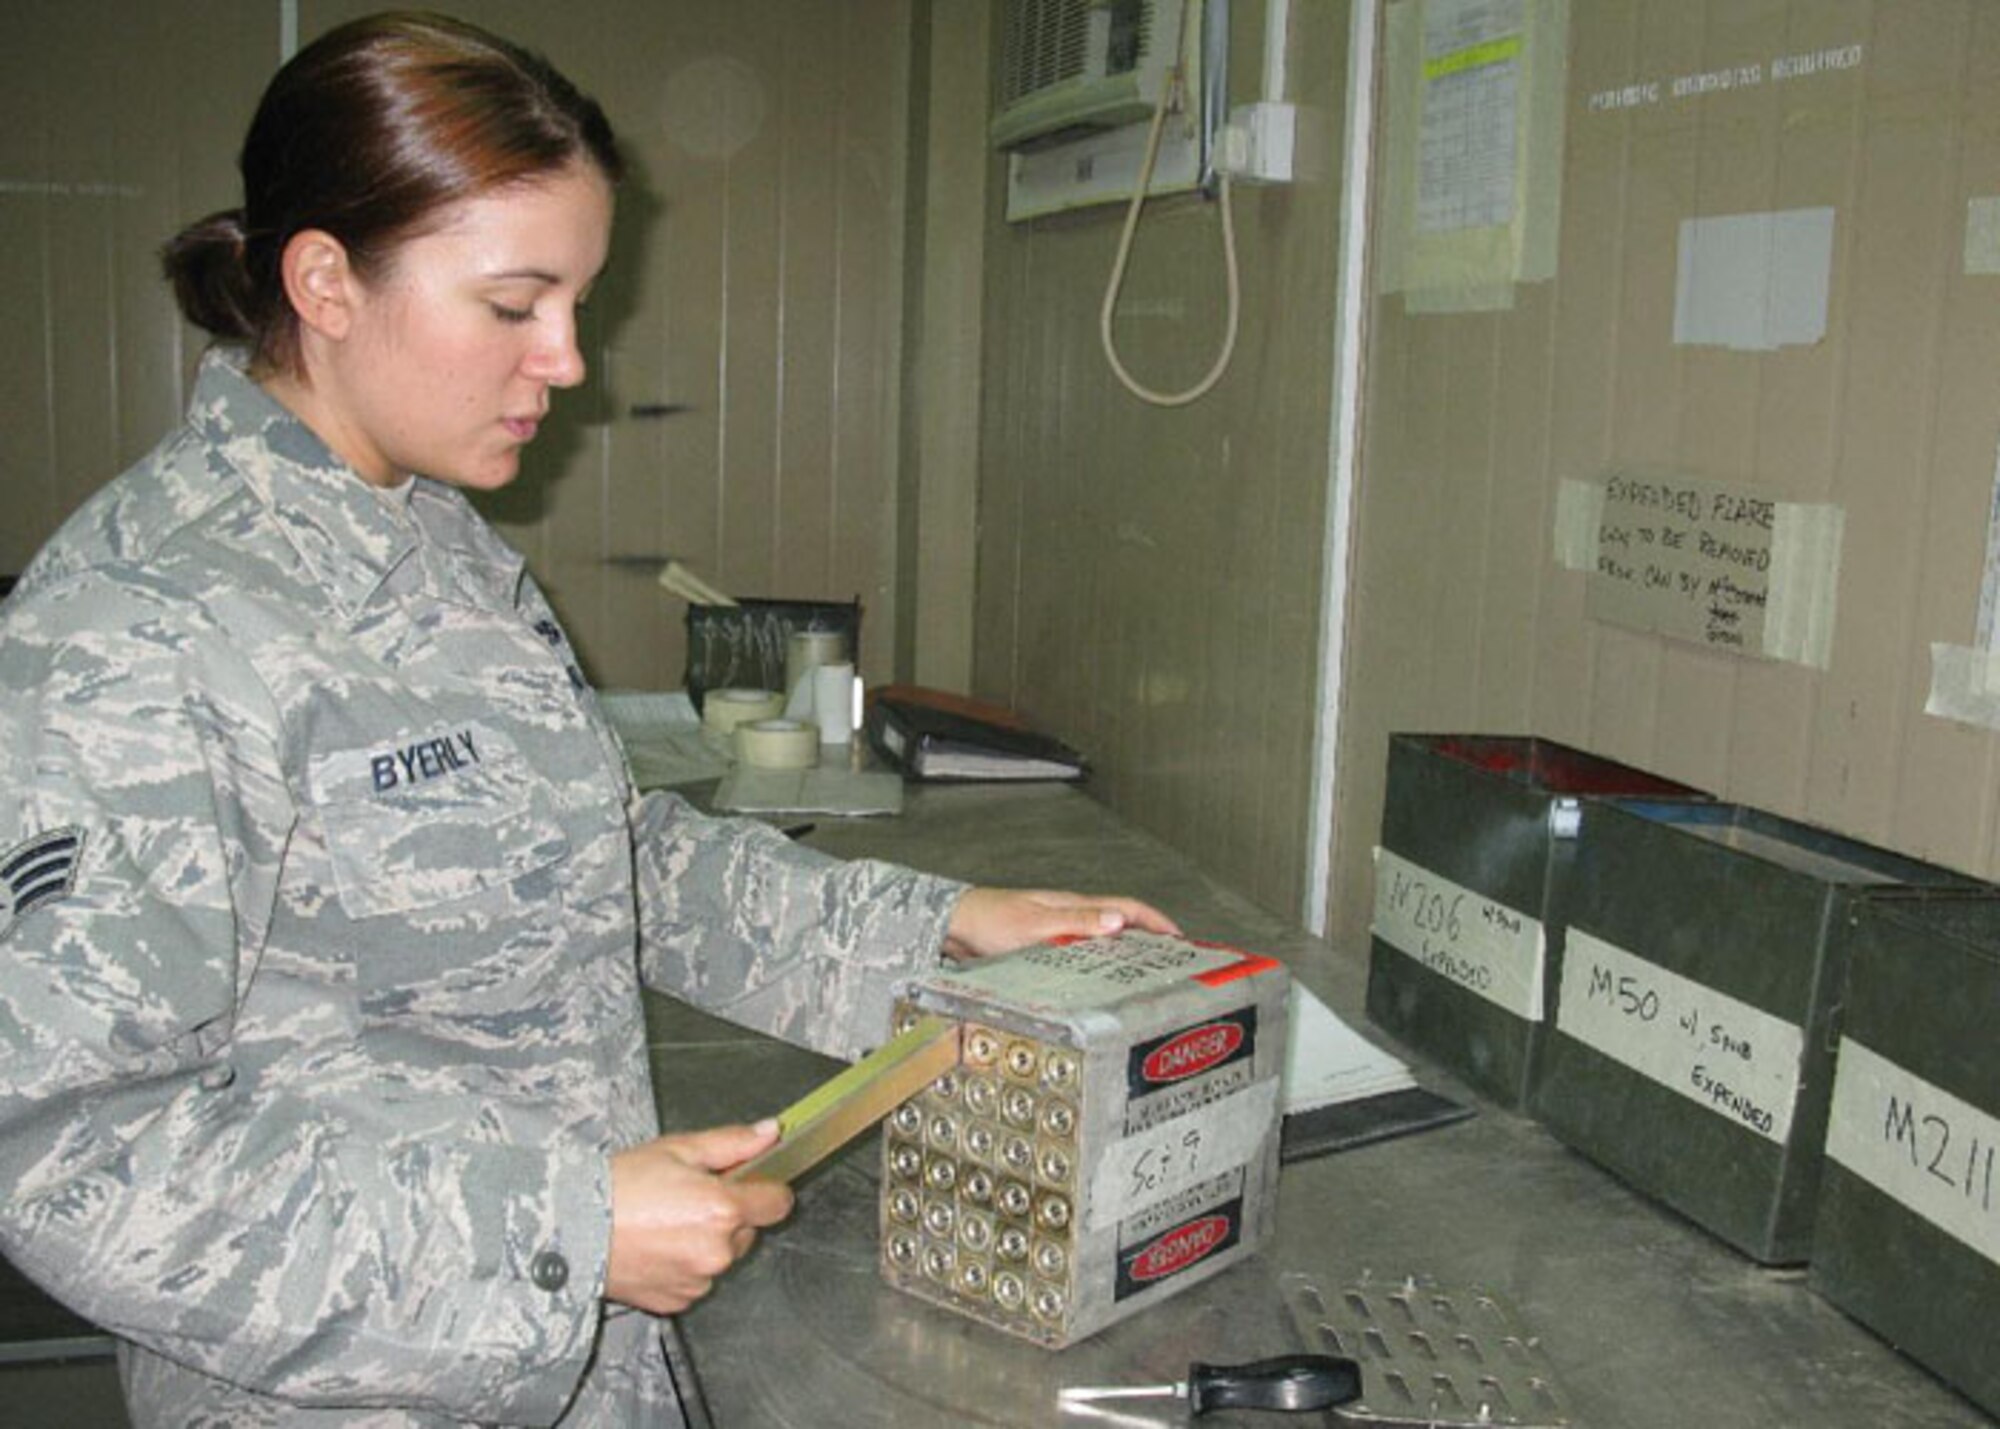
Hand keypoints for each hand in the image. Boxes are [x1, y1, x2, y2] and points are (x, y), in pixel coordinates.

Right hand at [604, 1122, 793, 1314]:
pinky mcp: (677, 1302)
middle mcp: (717, 1252)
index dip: (766, 1189)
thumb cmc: (619, 1185)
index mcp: (723, 1210)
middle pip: (747, 1231)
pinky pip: (695, 1280)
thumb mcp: (677, 1149)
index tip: (749, 1183)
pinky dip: (683, 1266)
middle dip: (728, 1215)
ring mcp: (698, 1281)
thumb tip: (770, 1133)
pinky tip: (654, 1248)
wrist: (569, 1229)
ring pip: (720, 1257)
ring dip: (705, 1243)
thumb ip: (731, 1143)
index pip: (778, 1204)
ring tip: (664, 1224)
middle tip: (686, 1199)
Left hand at [943, 887, 1180, 959]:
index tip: (1182, 939)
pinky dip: (1099, 969)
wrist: (955, 927)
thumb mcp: (1037, 924)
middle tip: (1173, 966)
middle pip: (1122, 926)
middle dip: (1151, 942)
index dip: (1158, 922)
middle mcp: (1072, 918)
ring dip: (1125, 958)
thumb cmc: (990, 919)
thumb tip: (1119, 922)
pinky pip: (1082, 959)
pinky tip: (1098, 988)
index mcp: (1076, 906)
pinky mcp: (1045, 950)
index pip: (1129, 908)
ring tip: (1143, 982)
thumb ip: (1077, 923)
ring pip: (1103, 944)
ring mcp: (1059, 933)